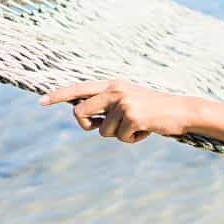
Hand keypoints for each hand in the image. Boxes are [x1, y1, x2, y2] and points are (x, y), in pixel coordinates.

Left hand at [39, 80, 197, 142]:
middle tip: (103, 127)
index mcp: (113, 84)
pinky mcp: (132, 116)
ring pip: (102, 131)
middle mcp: (115, 90)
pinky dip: (133, 139)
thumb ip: (107, 105)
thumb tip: (83, 117)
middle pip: (80, 113)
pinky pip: (120, 138)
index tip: (40, 101)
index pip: (79, 89)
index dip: (58, 95)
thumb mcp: (130, 101)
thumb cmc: (155, 110)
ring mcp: (123, 102)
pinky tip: (146, 130)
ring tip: (138, 126)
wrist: (183, 111)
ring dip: (119, 135)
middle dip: (88, 125)